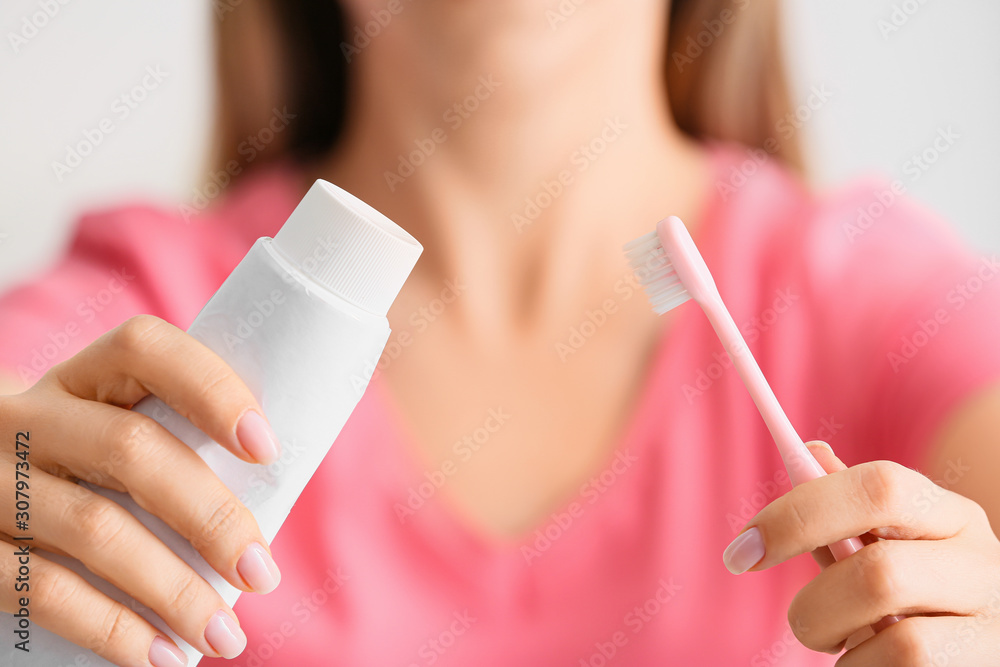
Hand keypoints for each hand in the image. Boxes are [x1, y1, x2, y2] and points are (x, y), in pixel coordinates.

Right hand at [0, 315, 282, 665]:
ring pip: (95, 529)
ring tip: (226, 635)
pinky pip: (43, 591)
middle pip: (132, 451)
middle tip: (261, 573)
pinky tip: (162, 656)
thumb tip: (269, 510)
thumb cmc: (79, 471)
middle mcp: (28, 418)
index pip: (145, 349)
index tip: (266, 448)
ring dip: (175, 591)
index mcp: (81, 379)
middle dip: (211, 518)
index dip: (211, 389)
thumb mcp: (106, 434)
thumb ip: (170, 446)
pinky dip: (113, 630)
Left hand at [723, 441, 999, 664]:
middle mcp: (984, 564)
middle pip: (881, 574)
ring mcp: (993, 627)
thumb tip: (808, 452)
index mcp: (953, 516)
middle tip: (801, 621)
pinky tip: (871, 663)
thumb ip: (846, 509)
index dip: (798, 514)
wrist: (982, 644)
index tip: (742, 550)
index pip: (879, 488)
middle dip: (815, 606)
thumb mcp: (890, 543)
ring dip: (845, 649)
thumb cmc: (920, 591)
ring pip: (900, 643)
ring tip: (842, 644)